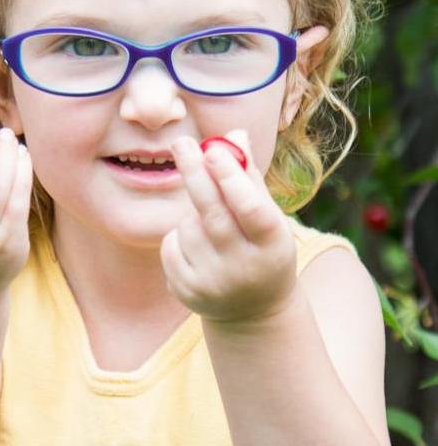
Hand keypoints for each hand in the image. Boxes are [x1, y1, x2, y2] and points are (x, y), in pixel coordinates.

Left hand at [161, 130, 297, 326]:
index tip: (212, 149)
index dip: (231, 179)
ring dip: (191, 214)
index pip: (251, 208)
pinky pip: (171, 246)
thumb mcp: (267, 215)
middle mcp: (245, 268)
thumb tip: (234, 134)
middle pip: (213, 214)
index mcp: (273, 245)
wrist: (254, 312)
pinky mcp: (188, 293)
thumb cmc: (261, 247)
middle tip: (181, 143)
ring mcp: (215, 284)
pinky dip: (178, 237)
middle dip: (195, 174)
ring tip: (210, 226)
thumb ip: (249, 177)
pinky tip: (197, 248)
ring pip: (188, 227)